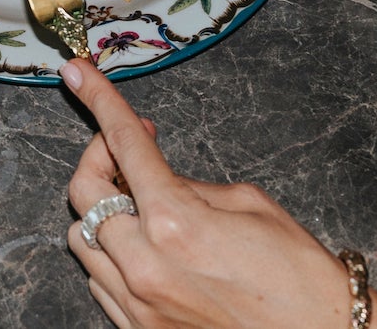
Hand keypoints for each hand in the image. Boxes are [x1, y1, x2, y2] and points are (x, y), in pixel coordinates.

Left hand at [60, 58, 369, 328]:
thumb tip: (152, 174)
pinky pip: (99, 281)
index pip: (123, 144)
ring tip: (140, 205)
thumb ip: (186, 184)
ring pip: (82, 238)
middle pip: (82, 191)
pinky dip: (112, 255)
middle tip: (126, 150)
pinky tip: (143, 248)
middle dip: (97, 157)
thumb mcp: (249, 205)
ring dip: (102, 210)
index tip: (78, 74)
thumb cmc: (298, 275)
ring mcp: (138, 302)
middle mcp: (145, 265)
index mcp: (174, 223)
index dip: (98, 99)